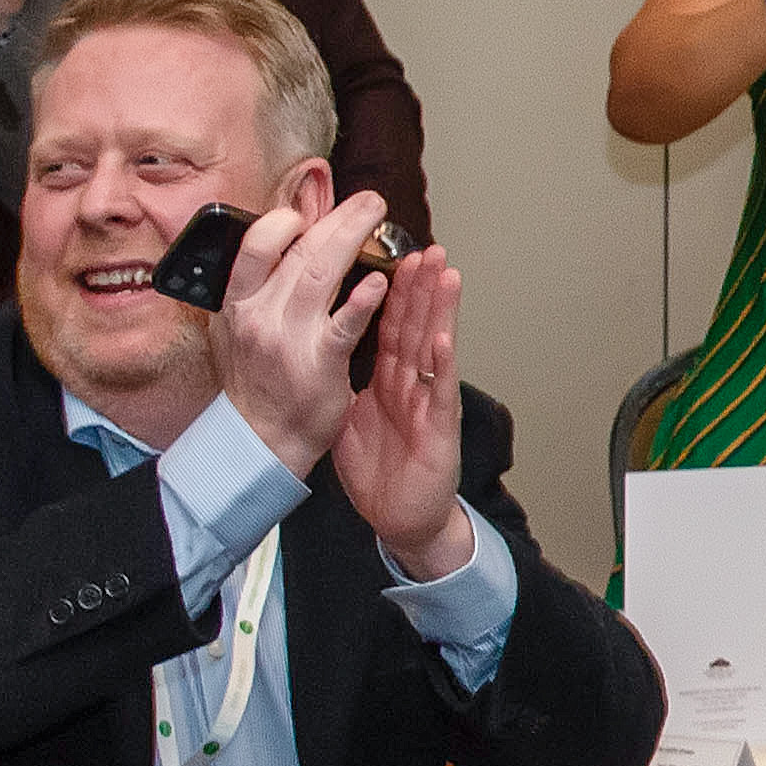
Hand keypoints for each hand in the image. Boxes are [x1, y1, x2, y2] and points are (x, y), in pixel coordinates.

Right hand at [207, 193, 396, 477]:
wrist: (259, 440)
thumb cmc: (255, 383)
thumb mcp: (235, 330)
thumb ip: (252, 290)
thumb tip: (277, 245)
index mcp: (237, 304)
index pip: (254, 245)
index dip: (284, 221)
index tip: (312, 211)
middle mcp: (258, 316)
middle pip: (300, 251)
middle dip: (339, 218)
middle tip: (369, 201)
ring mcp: (288, 338)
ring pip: (322, 273)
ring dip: (353, 237)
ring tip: (378, 217)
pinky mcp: (319, 363)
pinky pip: (344, 323)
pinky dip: (363, 298)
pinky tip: (381, 280)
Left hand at [332, 242, 469, 576]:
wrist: (400, 518)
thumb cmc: (379, 470)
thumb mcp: (352, 414)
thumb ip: (344, 378)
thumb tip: (318, 347)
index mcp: (390, 378)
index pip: (392, 323)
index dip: (394, 288)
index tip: (395, 253)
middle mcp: (412, 383)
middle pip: (416, 325)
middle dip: (422, 284)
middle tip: (428, 247)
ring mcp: (427, 403)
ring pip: (435, 348)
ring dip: (442, 310)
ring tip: (447, 274)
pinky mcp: (438, 430)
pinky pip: (437, 394)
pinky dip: (442, 366)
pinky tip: (445, 339)